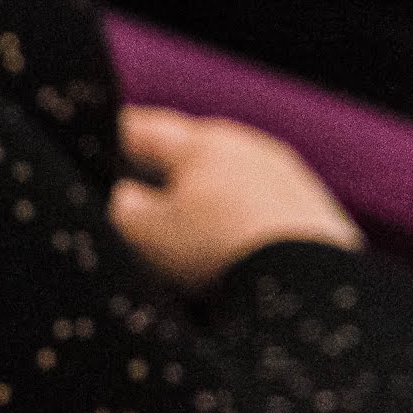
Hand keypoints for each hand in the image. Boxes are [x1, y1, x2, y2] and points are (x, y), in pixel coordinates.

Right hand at [109, 105, 358, 284]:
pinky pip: (263, 207)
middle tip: (136, 182)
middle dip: (164, 166)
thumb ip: (122, 209)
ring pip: (232, 177)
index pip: (146, 128)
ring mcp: (287, 177)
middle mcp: (249, 147)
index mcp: (203, 142)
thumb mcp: (147, 235)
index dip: (115, 134)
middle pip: (193, 150)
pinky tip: (232, 247)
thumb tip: (118, 197)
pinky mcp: (315, 211)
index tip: (97, 139)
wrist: (308, 284)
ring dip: (207, 195)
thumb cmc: (217, 251)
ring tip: (187, 225)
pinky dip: (240, 220)